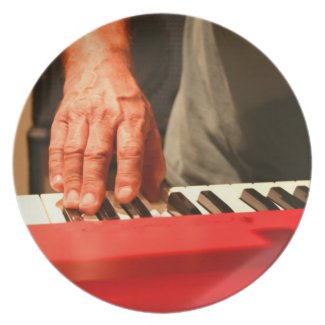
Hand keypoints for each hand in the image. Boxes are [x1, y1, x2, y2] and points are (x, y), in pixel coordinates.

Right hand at [49, 62, 165, 214]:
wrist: (100, 69)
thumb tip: (154, 194)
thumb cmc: (127, 104)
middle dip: (93, 182)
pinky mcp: (63, 117)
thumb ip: (152, 162)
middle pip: (98, 152)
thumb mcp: (148, 127)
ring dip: (73, 179)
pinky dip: (56, 165)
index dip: (128, 174)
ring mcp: (82, 116)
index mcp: (132, 119)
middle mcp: (106, 116)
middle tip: (91, 206)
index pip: (130, 149)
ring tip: (73, 202)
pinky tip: (58, 183)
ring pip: (75, 150)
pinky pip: (57, 143)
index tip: (126, 196)